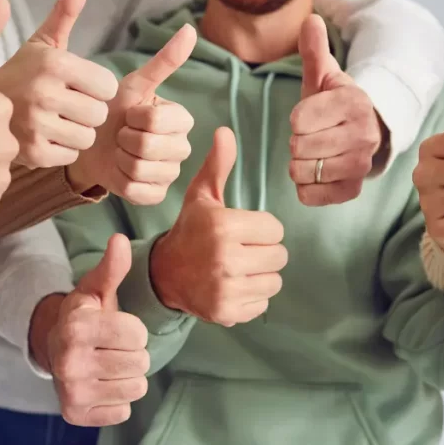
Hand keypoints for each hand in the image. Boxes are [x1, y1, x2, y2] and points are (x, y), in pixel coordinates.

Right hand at [0, 0, 118, 169]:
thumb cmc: (22, 73)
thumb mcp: (44, 41)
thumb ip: (67, 9)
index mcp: (54, 63)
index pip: (108, 86)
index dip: (96, 88)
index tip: (76, 86)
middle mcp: (45, 92)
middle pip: (100, 114)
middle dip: (88, 111)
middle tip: (64, 106)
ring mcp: (36, 124)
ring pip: (87, 137)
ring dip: (77, 132)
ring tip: (55, 121)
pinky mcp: (32, 153)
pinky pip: (71, 155)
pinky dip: (62, 150)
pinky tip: (44, 137)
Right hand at [33, 234, 148, 426]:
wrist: (53, 350)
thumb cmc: (85, 316)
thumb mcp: (96, 289)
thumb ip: (112, 267)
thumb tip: (120, 240)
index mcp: (76, 327)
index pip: (138, 334)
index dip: (135, 330)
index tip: (118, 328)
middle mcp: (69, 361)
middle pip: (141, 362)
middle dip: (134, 353)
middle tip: (113, 348)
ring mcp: (71, 391)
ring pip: (136, 388)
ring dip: (129, 377)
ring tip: (109, 365)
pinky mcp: (74, 415)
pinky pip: (123, 411)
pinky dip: (118, 399)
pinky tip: (101, 385)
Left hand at [67, 25, 196, 203]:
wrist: (93, 142)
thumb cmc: (114, 109)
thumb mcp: (134, 84)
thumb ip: (164, 61)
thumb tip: (190, 29)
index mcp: (183, 119)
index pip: (156, 120)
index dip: (133, 118)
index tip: (127, 113)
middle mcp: (183, 147)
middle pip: (148, 147)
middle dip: (125, 139)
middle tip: (120, 134)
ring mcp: (171, 173)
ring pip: (141, 169)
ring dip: (120, 159)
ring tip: (119, 151)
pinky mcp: (157, 195)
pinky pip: (138, 191)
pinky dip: (122, 180)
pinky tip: (120, 170)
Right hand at [150, 128, 287, 325]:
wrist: (164, 273)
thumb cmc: (190, 230)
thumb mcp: (202, 195)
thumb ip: (218, 165)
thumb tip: (225, 131)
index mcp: (223, 226)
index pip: (275, 229)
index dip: (262, 229)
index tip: (242, 230)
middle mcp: (225, 259)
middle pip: (279, 256)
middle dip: (264, 252)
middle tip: (241, 250)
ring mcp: (226, 289)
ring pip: (274, 281)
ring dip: (261, 275)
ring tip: (238, 268)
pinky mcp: (227, 313)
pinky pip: (262, 303)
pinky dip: (251, 297)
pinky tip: (232, 286)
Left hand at [289, 14, 381, 205]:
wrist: (362, 133)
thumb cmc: (333, 103)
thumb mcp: (323, 75)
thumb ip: (314, 49)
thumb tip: (310, 19)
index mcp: (354, 102)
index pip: (299, 119)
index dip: (295, 118)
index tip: (309, 116)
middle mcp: (364, 135)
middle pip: (299, 147)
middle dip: (296, 142)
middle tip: (311, 136)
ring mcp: (360, 165)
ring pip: (302, 172)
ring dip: (298, 164)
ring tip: (312, 153)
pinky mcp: (352, 190)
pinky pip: (310, 195)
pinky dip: (304, 187)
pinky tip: (315, 173)